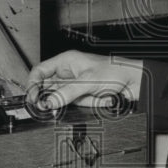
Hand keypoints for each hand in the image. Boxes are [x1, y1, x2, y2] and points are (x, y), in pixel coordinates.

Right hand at [26, 51, 143, 108]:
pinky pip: (75, 104)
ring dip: (70, 101)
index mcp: (66, 61)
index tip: (33, 97)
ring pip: (61, 98)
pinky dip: (84, 104)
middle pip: (48, 87)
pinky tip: (97, 99)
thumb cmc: (116, 71)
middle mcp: (69, 72)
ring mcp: (75, 85)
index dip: (33, 84)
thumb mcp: (87, 82)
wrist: (135, 82)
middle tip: (46, 106)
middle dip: (49, 97)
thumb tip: (48, 102)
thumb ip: (66, 93)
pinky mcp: (83, 96)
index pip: (40, 71)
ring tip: (81, 99)